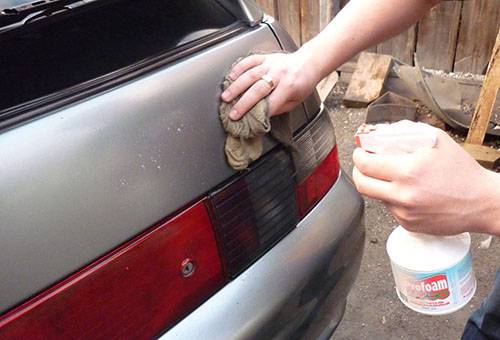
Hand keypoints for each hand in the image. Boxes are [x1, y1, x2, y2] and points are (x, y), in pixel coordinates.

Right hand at [220, 51, 320, 119]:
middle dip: (243, 103)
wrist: (309, 62)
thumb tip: (262, 116)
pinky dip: (238, 68)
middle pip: (257, 89)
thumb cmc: (303, 83)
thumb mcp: (296, 101)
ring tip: (226, 97)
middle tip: (232, 113)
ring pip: (250, 75)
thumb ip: (279, 108)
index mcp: (289, 86)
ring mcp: (271, 63)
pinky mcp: (265, 56)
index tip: (248, 122)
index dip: (259, 114)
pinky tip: (230, 77)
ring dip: (236, 87)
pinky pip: (249, 61)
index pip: (271, 102)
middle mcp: (279, 73)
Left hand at [352, 123, 499, 235]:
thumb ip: (407, 133)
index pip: (366, 165)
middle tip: (363, 165)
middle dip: (359, 172)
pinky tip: (408, 192)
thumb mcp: (437, 141)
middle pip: (362, 185)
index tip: (360, 151)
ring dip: (377, 185)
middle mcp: (403, 195)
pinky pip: (390, 209)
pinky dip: (393, 199)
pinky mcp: (408, 224)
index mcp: (408, 172)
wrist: (483, 202)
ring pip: (376, 197)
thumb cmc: (463, 171)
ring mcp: (405, 213)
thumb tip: (381, 132)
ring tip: (392, 177)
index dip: (358, 156)